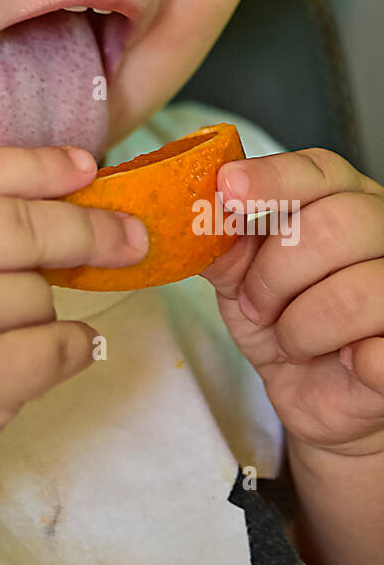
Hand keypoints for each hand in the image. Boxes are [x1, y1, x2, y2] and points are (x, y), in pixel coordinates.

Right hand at [0, 146, 148, 503]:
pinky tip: (59, 353)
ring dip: (40, 311)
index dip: (40, 166)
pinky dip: (74, 347)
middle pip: (26, 224)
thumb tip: (50, 191)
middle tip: (129, 236)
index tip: (85, 168)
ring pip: (39, 292)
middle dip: (88, 229)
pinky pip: (62, 344)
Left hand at [201, 148, 383, 456]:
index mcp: (344, 199)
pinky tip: (343, 360)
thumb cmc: (288, 323)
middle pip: (335, 224)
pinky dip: (350, 359)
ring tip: (292, 340)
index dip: (270, 179)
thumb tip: (198, 220)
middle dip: (275, 273)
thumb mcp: (243, 281)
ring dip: (302, 326)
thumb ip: (226, 248)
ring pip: (354, 291)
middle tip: (255, 305)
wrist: (321, 393)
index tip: (227, 190)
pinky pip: (380, 353)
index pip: (317, 170)